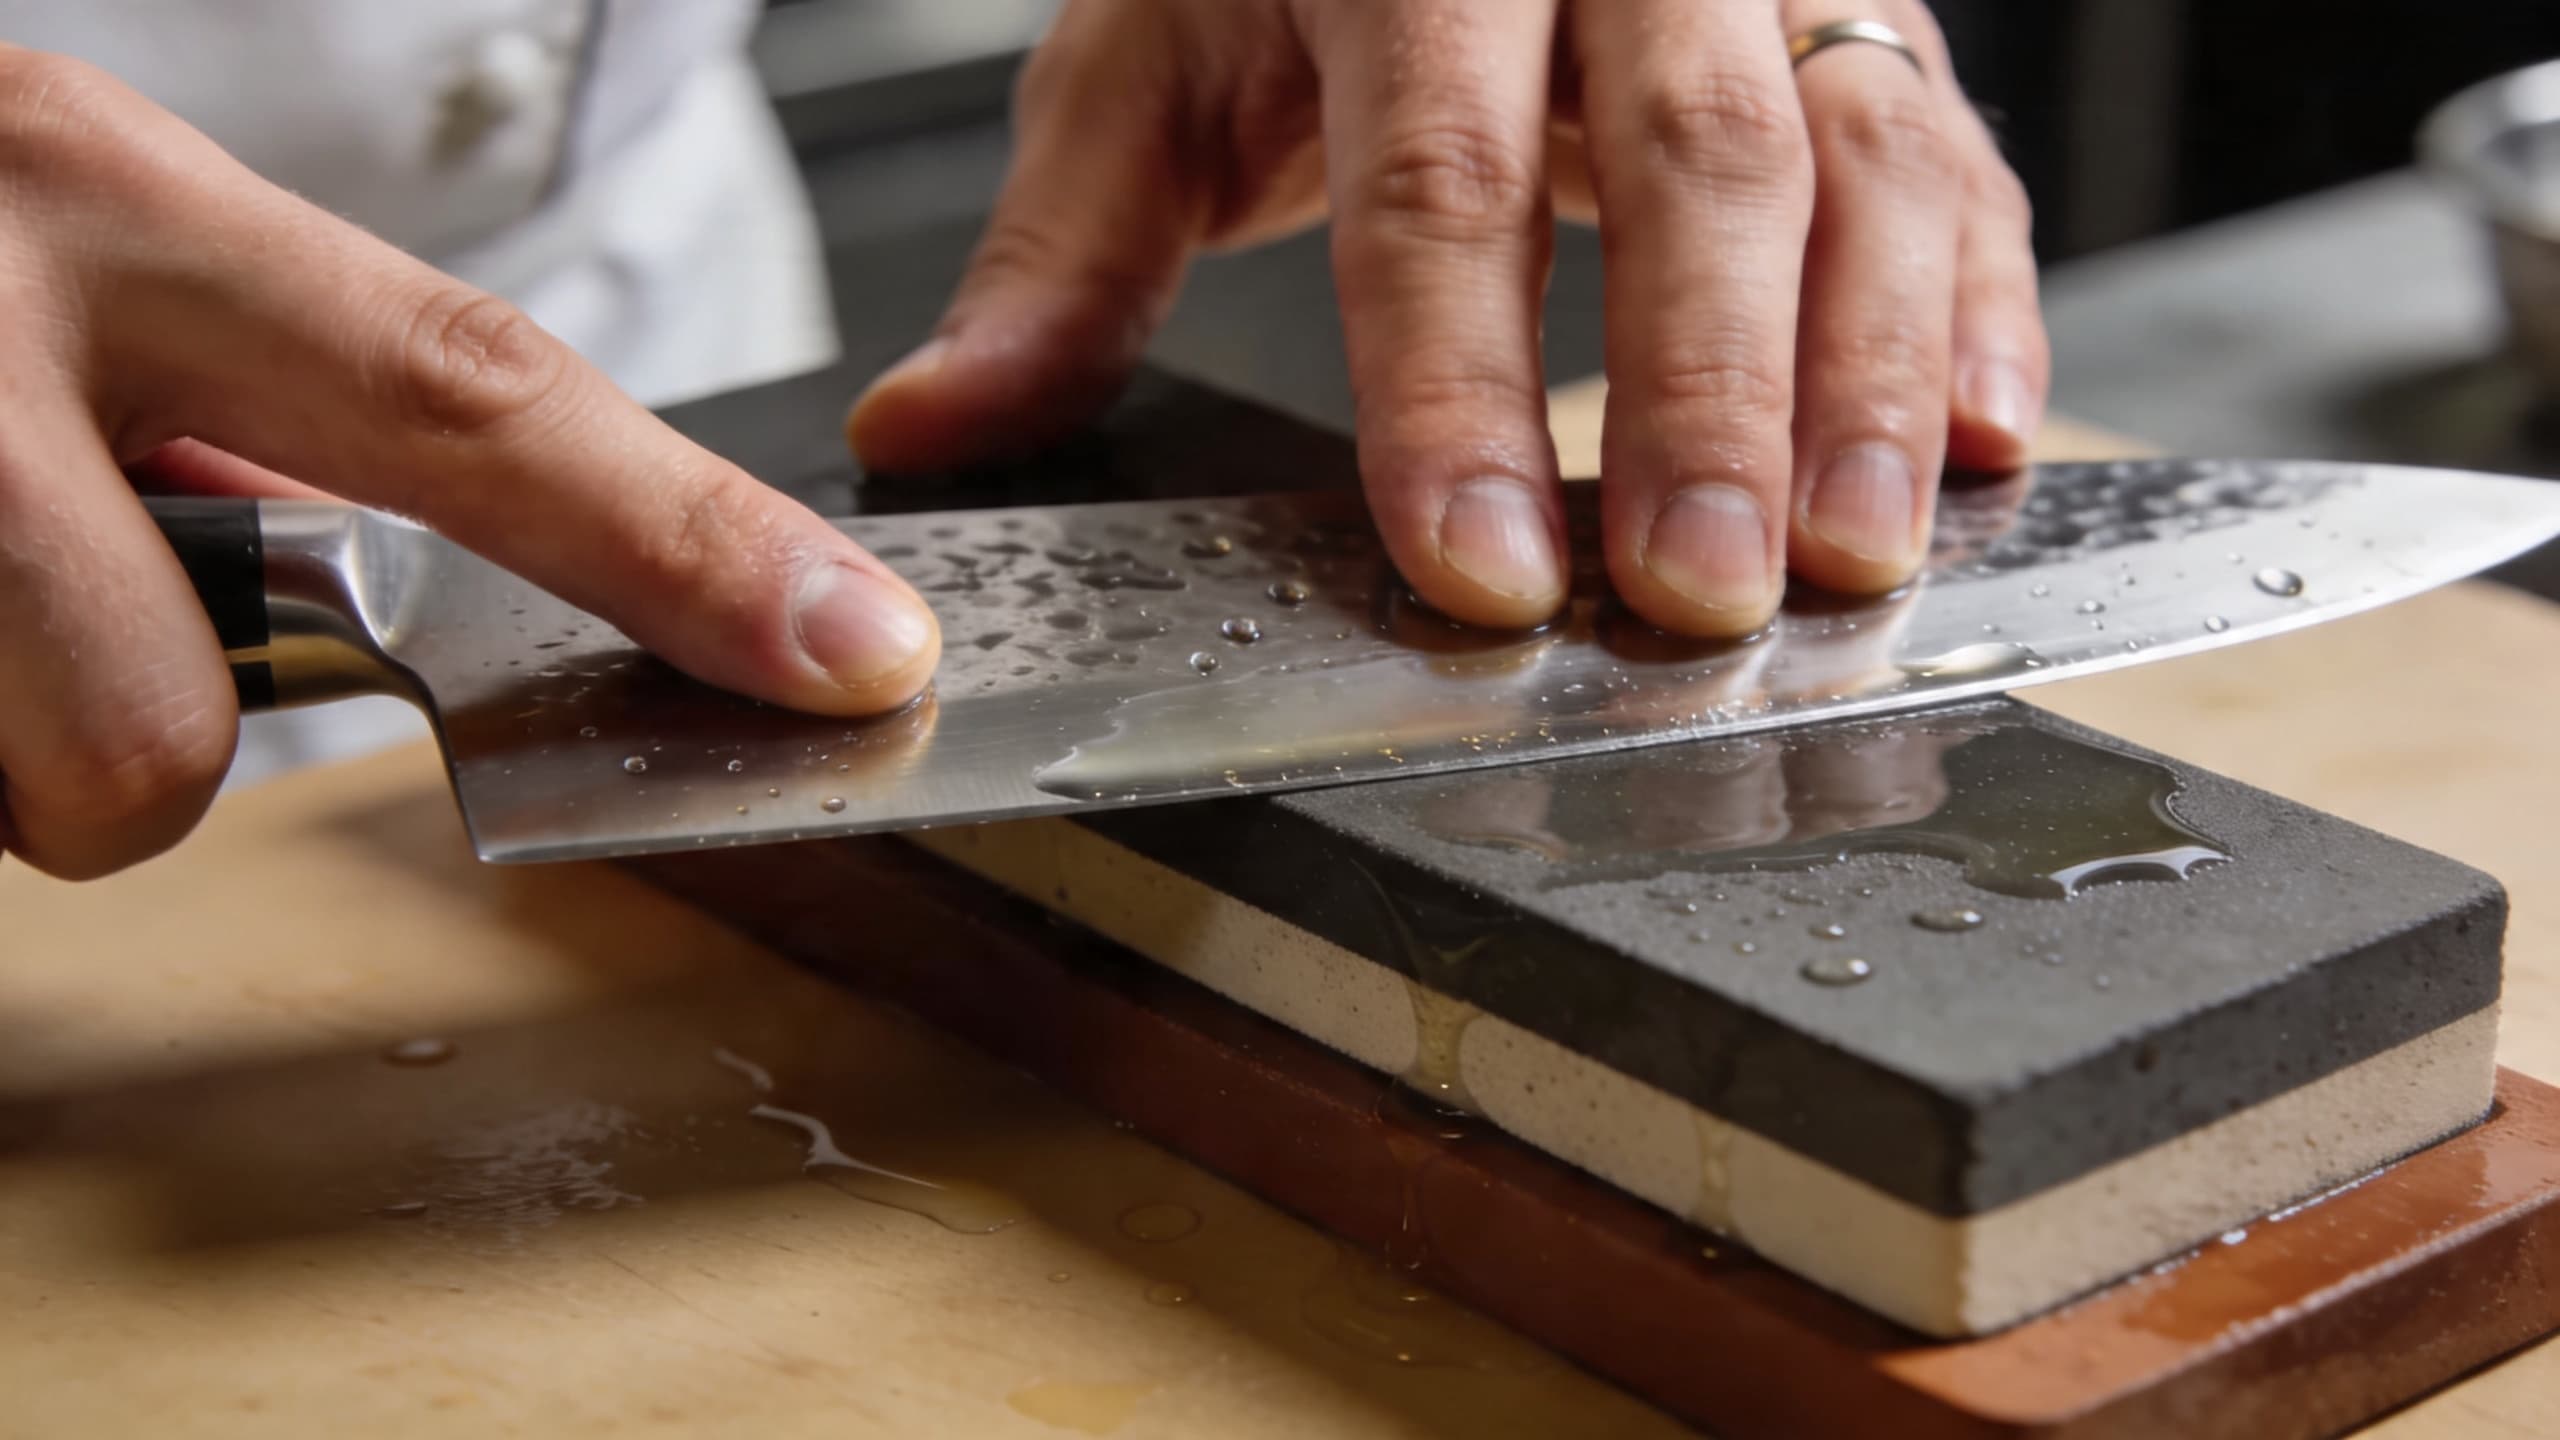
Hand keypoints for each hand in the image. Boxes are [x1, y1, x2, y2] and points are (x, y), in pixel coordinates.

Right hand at [0, 49, 939, 878]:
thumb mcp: (72, 241)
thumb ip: (256, 408)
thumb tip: (423, 592)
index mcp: (97, 194)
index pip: (467, 390)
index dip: (680, 542)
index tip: (851, 651)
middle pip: (152, 749)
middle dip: (121, 755)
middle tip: (24, 613)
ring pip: (14, 791)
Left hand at [849, 0, 2045, 637]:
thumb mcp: (1153, 59)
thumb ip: (1066, 249)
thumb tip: (930, 429)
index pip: (1440, 174)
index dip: (1459, 383)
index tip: (1476, 565)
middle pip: (1693, 164)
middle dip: (1704, 398)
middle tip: (1698, 596)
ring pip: (1865, 154)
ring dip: (1875, 371)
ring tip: (1857, 558)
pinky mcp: (1872, 10)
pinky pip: (1964, 150)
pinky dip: (1990, 301)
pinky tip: (1992, 439)